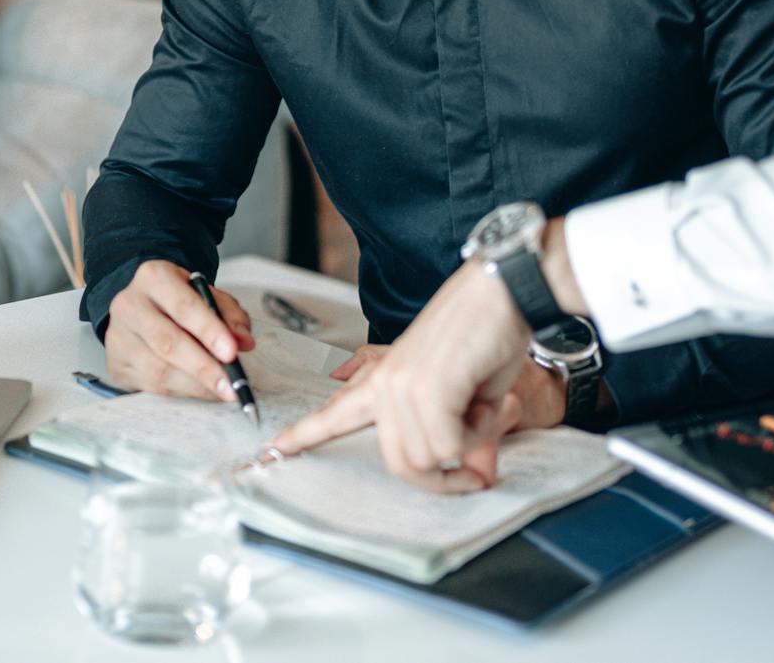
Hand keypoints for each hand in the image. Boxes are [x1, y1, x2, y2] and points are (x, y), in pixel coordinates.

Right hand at [103, 260, 255, 403]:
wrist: (140, 305)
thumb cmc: (177, 299)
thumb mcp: (206, 294)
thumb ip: (229, 315)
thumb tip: (244, 342)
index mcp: (154, 278)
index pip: (183, 306)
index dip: (209, 331)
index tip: (232, 352)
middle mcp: (129, 305)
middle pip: (168, 342)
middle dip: (204, 367)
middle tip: (231, 385)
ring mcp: (118, 337)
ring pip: (158, 370)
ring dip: (196, 386)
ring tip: (223, 391)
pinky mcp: (116, 364)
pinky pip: (151, 386)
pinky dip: (182, 393)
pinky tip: (202, 391)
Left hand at [267, 259, 533, 491]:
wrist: (501, 293)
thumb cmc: (487, 337)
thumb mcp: (468, 395)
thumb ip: (461, 435)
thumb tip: (477, 476)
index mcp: (383, 379)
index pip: (334, 414)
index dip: (304, 436)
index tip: (271, 449)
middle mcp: (383, 383)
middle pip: (402, 465)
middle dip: (443, 480)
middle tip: (476, 468)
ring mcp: (399, 385)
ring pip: (428, 458)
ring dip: (469, 442)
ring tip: (481, 404)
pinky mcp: (423, 389)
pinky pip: (450, 444)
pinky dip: (480, 431)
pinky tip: (488, 400)